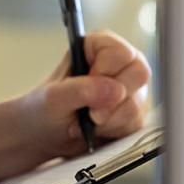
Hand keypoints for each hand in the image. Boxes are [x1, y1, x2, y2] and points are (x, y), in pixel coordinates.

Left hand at [18, 29, 151, 160]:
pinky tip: (97, 129)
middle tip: (90, 112)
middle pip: (139, 73)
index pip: (121, 52)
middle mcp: (118, 64)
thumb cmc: (44, 109)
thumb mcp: (53, 98)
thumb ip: (80, 90)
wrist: (45, 136)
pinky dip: (114, 131)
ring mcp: (129, 88)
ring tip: (88, 121)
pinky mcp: (133, 112)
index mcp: (97, 47)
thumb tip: (114, 91)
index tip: (88, 87)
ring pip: (137, 103)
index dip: (106, 72)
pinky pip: (136, 123)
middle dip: (112, 101)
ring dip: (110, 120)